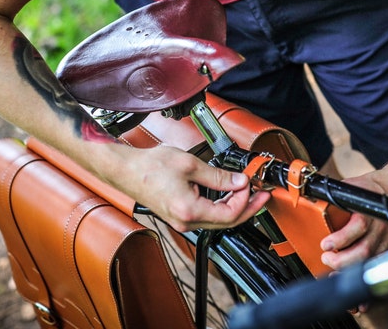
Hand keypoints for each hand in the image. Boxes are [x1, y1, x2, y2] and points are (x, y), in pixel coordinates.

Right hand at [112, 144, 270, 231]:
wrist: (126, 170)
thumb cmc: (150, 167)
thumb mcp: (190, 165)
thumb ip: (218, 176)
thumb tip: (239, 181)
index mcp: (190, 210)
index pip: (229, 214)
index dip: (245, 200)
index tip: (250, 184)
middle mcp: (186, 221)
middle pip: (227, 222)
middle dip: (247, 207)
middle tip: (261, 195)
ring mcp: (182, 221)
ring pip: (217, 221)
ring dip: (234, 207)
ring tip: (246, 191)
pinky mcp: (178, 216)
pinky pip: (206, 216)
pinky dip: (220, 206)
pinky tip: (226, 194)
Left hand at [319, 165, 387, 269]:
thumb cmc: (374, 189)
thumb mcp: (352, 187)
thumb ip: (336, 197)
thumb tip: (313, 201)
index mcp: (371, 210)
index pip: (358, 227)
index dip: (340, 239)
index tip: (325, 245)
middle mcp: (381, 228)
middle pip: (364, 251)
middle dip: (341, 260)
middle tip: (326, 258)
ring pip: (370, 262)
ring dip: (350, 269)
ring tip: (333, 268)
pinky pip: (378, 266)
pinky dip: (365, 275)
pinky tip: (354, 282)